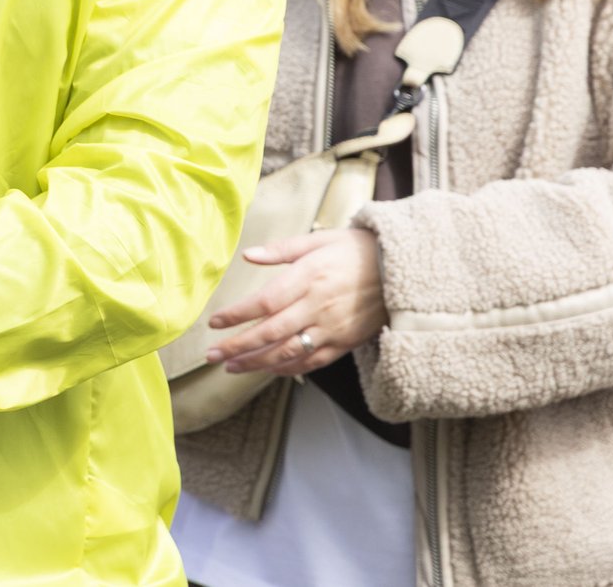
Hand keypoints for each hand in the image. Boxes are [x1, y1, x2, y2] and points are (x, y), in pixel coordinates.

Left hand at [204, 227, 385, 375]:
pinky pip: (312, 361)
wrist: (399, 270)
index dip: (237, 315)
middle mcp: (317, 306)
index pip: (264, 302)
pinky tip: (268, 371)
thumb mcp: (318, 240)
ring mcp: (332, 328)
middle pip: (270, 333)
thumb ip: (281, 250)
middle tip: (212, 355)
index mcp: (308, 278)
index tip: (215, 323)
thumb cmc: (354, 250)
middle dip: (238, 346)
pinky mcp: (345, 343)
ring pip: (288, 352)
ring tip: (232, 367)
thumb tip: (248, 255)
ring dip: (257, 363)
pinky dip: (288, 369)